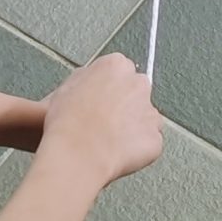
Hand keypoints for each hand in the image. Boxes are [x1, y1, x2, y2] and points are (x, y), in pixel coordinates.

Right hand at [38, 54, 162, 187]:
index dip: (109, 89)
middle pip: (138, 91)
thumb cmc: (66, 122)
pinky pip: (149, 143)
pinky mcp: (155, 138)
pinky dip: (138, 150)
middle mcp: (138, 84)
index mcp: (116, 66)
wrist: (76, 152)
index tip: (102, 100)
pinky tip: (117, 154)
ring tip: (109, 142)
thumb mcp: (66, 87)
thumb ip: (87, 79)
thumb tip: (92, 84)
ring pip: (146, 119)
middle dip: (126, 105)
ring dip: (134, 128)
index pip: (121, 71)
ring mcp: (150, 111)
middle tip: (106, 122)